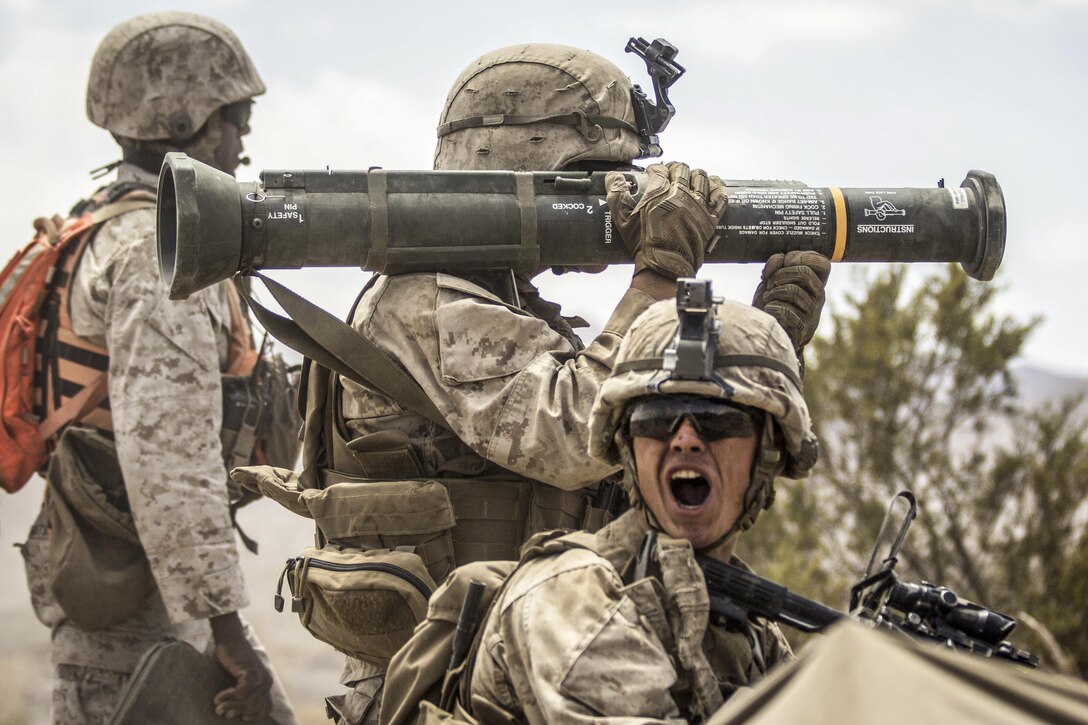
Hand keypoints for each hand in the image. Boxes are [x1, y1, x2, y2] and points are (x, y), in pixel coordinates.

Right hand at [210, 612, 272, 720]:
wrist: (230, 639)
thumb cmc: (231, 660)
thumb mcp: (238, 680)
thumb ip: (241, 693)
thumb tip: (232, 714)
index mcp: (265, 684)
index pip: (266, 708)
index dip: (253, 716)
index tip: (238, 717)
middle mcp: (266, 682)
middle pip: (257, 709)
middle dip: (239, 713)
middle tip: (222, 713)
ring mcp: (261, 678)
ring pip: (248, 703)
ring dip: (230, 707)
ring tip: (218, 708)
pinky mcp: (252, 674)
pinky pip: (241, 694)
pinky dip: (228, 698)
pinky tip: (217, 697)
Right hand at [606, 162, 726, 279]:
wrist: (664, 267)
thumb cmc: (642, 244)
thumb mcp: (622, 220)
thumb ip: (616, 194)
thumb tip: (613, 176)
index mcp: (659, 192)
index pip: (659, 169)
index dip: (655, 170)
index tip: (653, 175)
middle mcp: (680, 195)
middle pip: (681, 169)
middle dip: (674, 169)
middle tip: (670, 176)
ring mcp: (698, 206)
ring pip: (701, 177)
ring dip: (694, 175)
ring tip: (689, 179)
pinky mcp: (710, 218)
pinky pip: (720, 196)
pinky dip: (717, 187)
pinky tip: (712, 185)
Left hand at [752, 251, 831, 352]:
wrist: (769, 332)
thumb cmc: (772, 302)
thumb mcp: (772, 279)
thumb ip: (776, 264)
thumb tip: (781, 258)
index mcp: (815, 282)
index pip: (822, 263)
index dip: (801, 257)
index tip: (785, 263)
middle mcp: (818, 296)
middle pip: (805, 273)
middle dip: (781, 274)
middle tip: (770, 282)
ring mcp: (813, 312)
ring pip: (793, 291)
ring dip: (773, 292)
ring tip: (767, 297)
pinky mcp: (804, 328)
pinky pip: (787, 311)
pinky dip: (773, 307)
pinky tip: (769, 309)